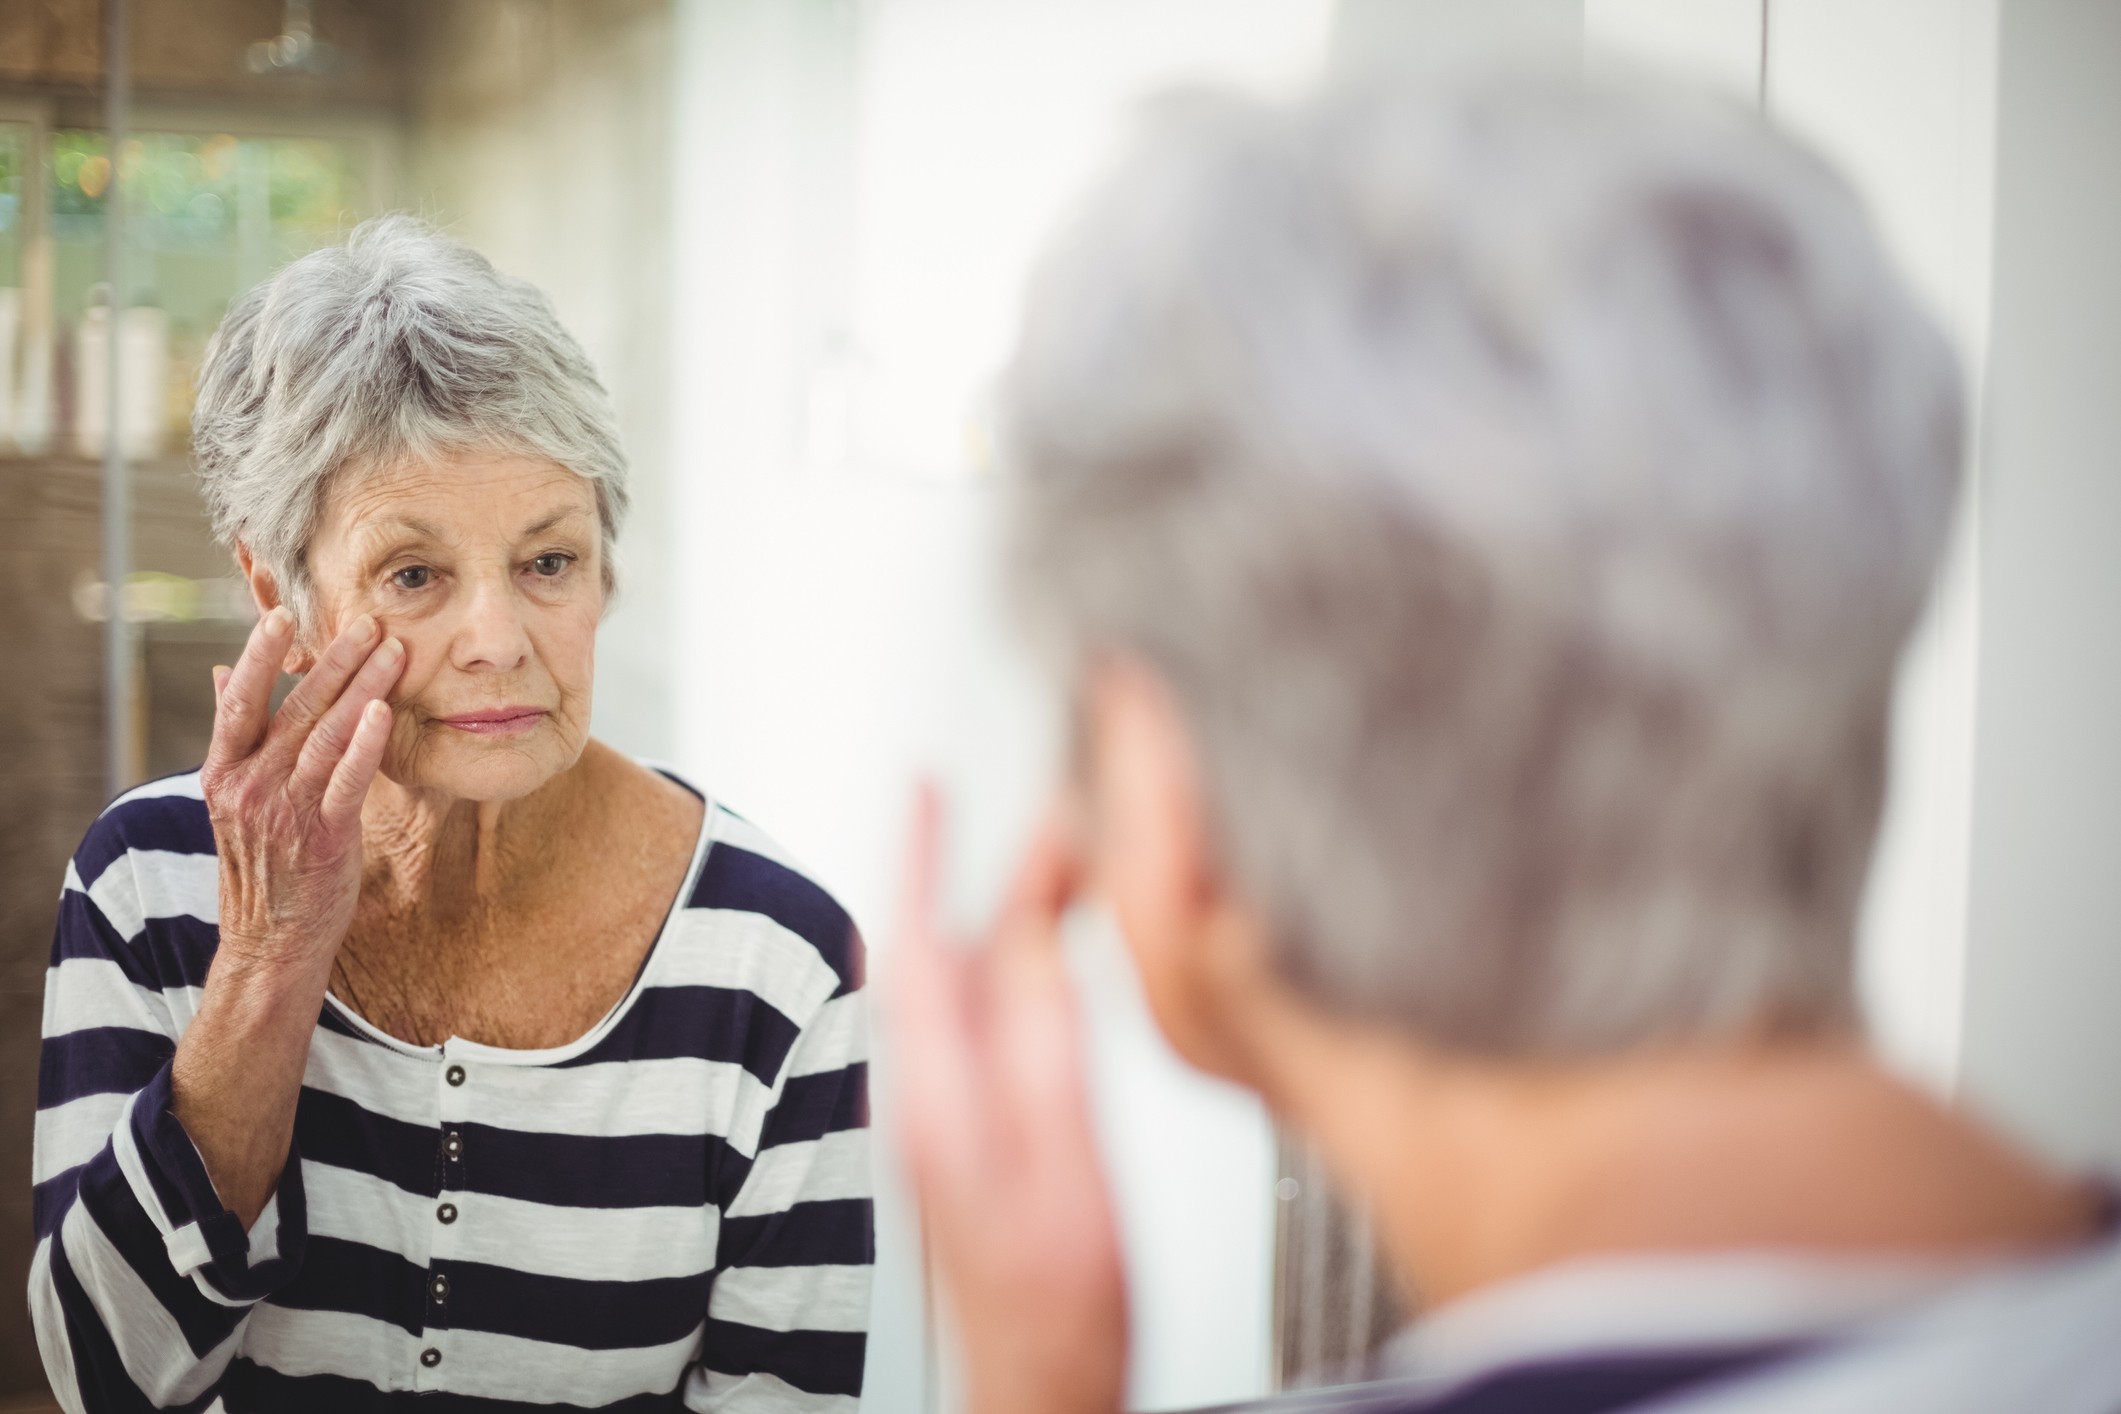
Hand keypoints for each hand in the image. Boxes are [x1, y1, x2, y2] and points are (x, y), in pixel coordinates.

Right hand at [200, 606, 402, 980]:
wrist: (270, 943)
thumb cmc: (262, 864)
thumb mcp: (234, 798)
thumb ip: (235, 734)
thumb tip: (224, 671)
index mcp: (223, 773)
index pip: (240, 703)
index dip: (262, 658)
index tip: (283, 616)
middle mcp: (249, 787)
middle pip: (294, 710)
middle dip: (335, 662)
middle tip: (369, 621)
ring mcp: (284, 812)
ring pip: (325, 736)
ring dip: (362, 689)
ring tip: (393, 651)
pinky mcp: (323, 837)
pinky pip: (346, 782)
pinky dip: (364, 745)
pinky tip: (382, 712)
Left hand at [887, 788, 1127, 1413]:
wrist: (1036, 1385)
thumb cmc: (1056, 1307)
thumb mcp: (1069, 1167)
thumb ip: (1048, 1053)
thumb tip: (1035, 947)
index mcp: (937, 1099)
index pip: (913, 947)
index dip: (919, 857)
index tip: (928, 785)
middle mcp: (924, 1098)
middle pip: (941, 954)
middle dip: (983, 873)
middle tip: (1043, 816)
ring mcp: (941, 1116)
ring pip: (961, 983)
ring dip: (1000, 914)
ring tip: (1057, 863)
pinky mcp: (965, 1131)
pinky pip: (979, 1016)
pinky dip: (1012, 962)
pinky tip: (1046, 952)